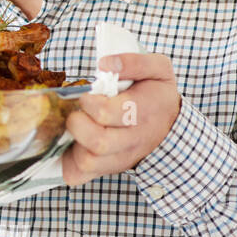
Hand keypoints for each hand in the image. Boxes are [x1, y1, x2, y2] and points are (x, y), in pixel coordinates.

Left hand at [61, 52, 182, 186]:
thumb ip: (135, 62)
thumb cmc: (156, 95)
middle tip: (76, 112)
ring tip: (76, 125)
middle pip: (98, 142)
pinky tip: (71, 143)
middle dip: (78, 123)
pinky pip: (77, 175)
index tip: (87, 95)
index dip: (91, 104)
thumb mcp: (158, 69)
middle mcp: (134, 140)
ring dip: (73, 142)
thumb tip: (106, 64)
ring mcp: (119, 159)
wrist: (170, 129)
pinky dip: (66, 161)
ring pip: (87, 162)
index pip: (110, 113)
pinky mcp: (105, 169)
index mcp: (146, 111)